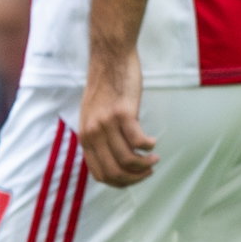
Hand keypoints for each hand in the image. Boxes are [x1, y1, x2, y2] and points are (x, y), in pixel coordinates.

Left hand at [78, 53, 157, 185]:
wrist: (109, 59)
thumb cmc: (106, 86)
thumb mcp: (93, 116)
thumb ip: (99, 136)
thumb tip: (116, 158)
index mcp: (85, 137)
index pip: (100, 174)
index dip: (120, 182)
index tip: (135, 177)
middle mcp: (93, 133)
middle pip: (114, 172)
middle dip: (135, 178)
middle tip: (149, 170)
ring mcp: (107, 124)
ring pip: (128, 160)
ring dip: (145, 164)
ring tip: (154, 158)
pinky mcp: (123, 113)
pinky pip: (138, 141)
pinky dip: (149, 146)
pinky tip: (153, 141)